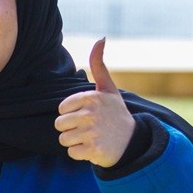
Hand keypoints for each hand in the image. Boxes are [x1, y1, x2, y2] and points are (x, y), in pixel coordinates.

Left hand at [56, 39, 135, 167]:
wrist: (132, 142)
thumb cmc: (115, 113)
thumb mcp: (108, 88)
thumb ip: (99, 64)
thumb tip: (101, 39)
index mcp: (91, 97)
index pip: (61, 109)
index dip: (70, 113)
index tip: (86, 114)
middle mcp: (91, 113)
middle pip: (59, 125)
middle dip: (70, 129)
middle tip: (88, 128)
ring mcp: (92, 132)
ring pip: (63, 139)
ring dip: (75, 142)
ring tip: (90, 137)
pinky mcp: (93, 150)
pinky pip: (71, 153)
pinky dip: (80, 154)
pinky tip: (93, 148)